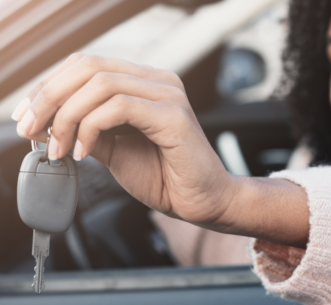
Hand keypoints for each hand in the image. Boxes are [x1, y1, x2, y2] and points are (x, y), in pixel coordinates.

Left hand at [12, 53, 234, 226]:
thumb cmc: (165, 177)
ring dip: (67, 116)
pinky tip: (84, 152)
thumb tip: (45, 123)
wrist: (202, 201)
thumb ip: (84, 131)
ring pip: (100, 83)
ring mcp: (168, 95)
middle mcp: (157, 82)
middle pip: (89, 67)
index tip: (27, 116)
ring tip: (60, 148)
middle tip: (30, 128)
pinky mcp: (174, 115)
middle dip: (50, 97)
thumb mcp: (114, 150)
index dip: (50, 87)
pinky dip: (91, 127)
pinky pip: (119, 107)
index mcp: (144, 84)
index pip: (88, 66)